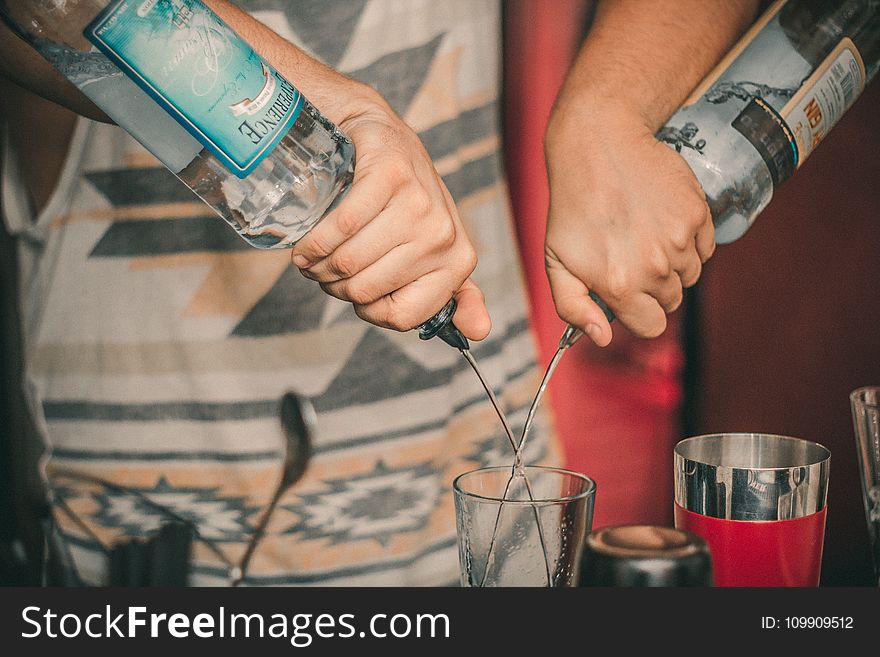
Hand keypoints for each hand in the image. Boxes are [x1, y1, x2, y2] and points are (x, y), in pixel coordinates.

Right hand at [202, 1, 490, 340]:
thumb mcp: (429, 249)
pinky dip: (313, 241)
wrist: (376, 133)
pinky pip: (341, 227)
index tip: (355, 292)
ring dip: (317, 266)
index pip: (402, 317)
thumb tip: (481, 333)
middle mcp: (444, 233)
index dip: (368, 311)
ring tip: (312, 257)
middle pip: (367, 291)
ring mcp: (419, 202)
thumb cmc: (400, 201)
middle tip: (324, 269)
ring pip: (349, 263)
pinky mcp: (390, 173)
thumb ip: (454, 295)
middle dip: (334, 286)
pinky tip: (304, 243)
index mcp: (458, 260)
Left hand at [544, 110, 714, 345]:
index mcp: (620, 285)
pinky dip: (688, 241)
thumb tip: (602, 338)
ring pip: (689, 275)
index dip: (639, 313)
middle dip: (652, 287)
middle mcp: (655, 267)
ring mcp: (680, 240)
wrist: (599, 146)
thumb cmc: (572, 206)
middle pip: (670, 301)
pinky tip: (661, 221)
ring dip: (672, 264)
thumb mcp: (556, 261)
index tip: (627, 294)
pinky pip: (704, 247)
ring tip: (644, 235)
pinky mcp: (697, 214)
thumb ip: (574, 307)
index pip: (651, 326)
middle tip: (630, 254)